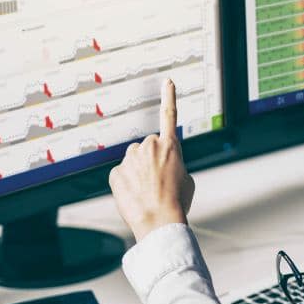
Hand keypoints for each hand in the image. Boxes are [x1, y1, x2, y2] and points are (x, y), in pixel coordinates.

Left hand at [109, 79, 195, 241]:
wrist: (159, 221)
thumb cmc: (177, 202)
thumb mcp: (187, 179)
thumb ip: (174, 164)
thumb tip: (162, 167)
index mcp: (171, 147)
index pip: (170, 116)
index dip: (169, 97)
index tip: (167, 82)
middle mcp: (149, 147)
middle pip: (148, 146)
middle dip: (151, 159)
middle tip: (158, 180)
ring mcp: (130, 159)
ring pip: (133, 159)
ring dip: (138, 170)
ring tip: (147, 190)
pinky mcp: (116, 172)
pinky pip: (121, 174)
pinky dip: (126, 183)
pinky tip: (135, 195)